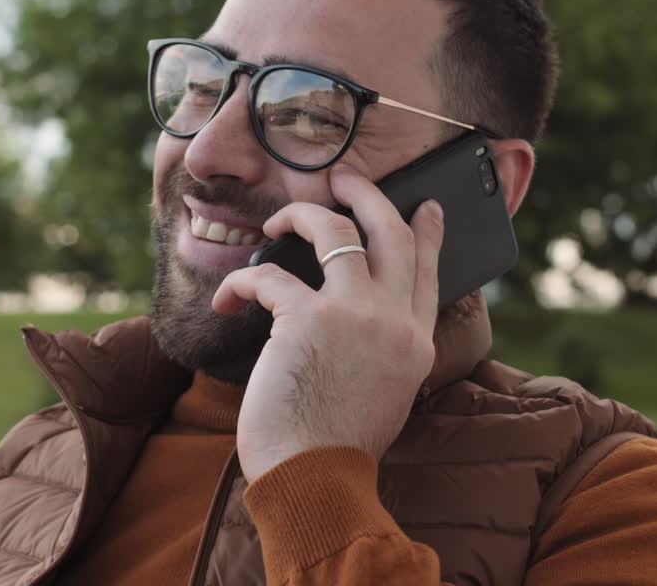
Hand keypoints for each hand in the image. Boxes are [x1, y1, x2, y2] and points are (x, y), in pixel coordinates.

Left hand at [213, 163, 444, 482]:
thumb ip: (382, 350)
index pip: (429, 271)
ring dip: (301, 216)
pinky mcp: (308, 318)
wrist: (315, 479)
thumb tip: (357, 317)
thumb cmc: (334, 445)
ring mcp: (357, 314)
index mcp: (417, 342)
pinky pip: (267, 276)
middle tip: (343, 177)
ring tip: (279, 220)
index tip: (424, 206)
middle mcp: (395, 320)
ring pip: (335, 230)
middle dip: (365, 193)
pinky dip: (240, 283)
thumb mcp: (383, 392)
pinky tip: (227, 301)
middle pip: (390, 231)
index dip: (426, 232)